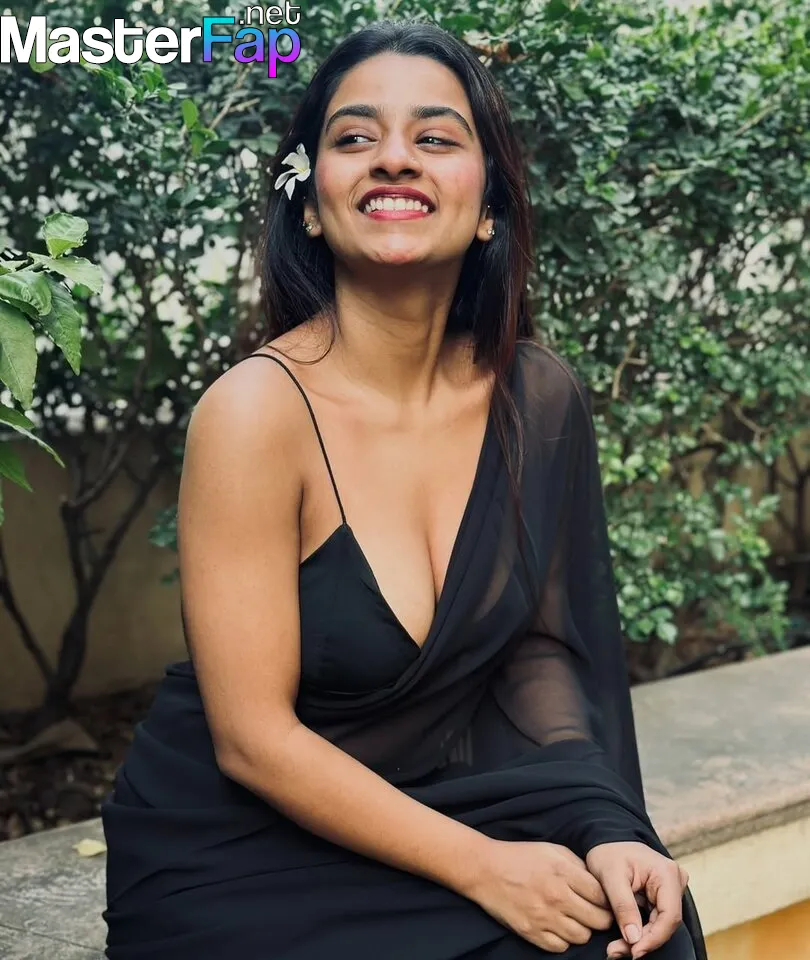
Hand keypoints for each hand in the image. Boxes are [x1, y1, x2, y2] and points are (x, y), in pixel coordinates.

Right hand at [468, 839, 613, 952]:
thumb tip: (600, 883)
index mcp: (563, 872)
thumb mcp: (552, 850)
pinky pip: (561, 947)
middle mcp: (556, 896)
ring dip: (582, 929)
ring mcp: (544, 917)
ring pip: (582, 936)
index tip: (606, 901)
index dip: (609, 900)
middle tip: (595, 913)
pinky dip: (563, 940)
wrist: (485, 869)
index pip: (602, 895)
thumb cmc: (520, 856)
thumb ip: (578, 865)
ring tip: (575, 919)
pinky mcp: (531, 933)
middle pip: (597, 920)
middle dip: (601, 918)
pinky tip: (558, 927)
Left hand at [585, 841, 688, 958]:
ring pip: (660, 925)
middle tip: (616, 951)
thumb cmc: (607, 853)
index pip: (669, 916)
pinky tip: (623, 940)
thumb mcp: (610, 877)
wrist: (604, 840)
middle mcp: (674, 881)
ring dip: (639, 939)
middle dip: (642, 941)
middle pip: (665, 923)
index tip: (633, 951)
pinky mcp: (661, 897)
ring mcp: (669, 889)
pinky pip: (654, 920)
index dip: (653, 938)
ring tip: (615, 948)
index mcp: (666, 873)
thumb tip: (634, 939)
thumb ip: (623, 907)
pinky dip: (639, 931)